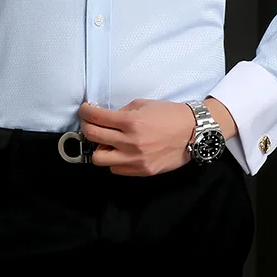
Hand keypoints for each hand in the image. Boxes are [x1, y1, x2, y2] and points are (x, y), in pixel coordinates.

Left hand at [77, 98, 198, 175]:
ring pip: (99, 159)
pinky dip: (114, 159)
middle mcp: (130, 142)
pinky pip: (116, 169)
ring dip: (100, 147)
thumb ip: (122, 112)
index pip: (96, 117)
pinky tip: (121, 151)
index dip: (85, 112)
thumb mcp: (142, 105)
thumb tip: (103, 117)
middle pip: (92, 137)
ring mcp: (135, 160)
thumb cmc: (168, 114)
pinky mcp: (141, 172)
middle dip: (87, 126)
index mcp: (131, 122)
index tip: (85, 110)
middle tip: (90, 122)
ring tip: (107, 141)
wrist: (192, 133)